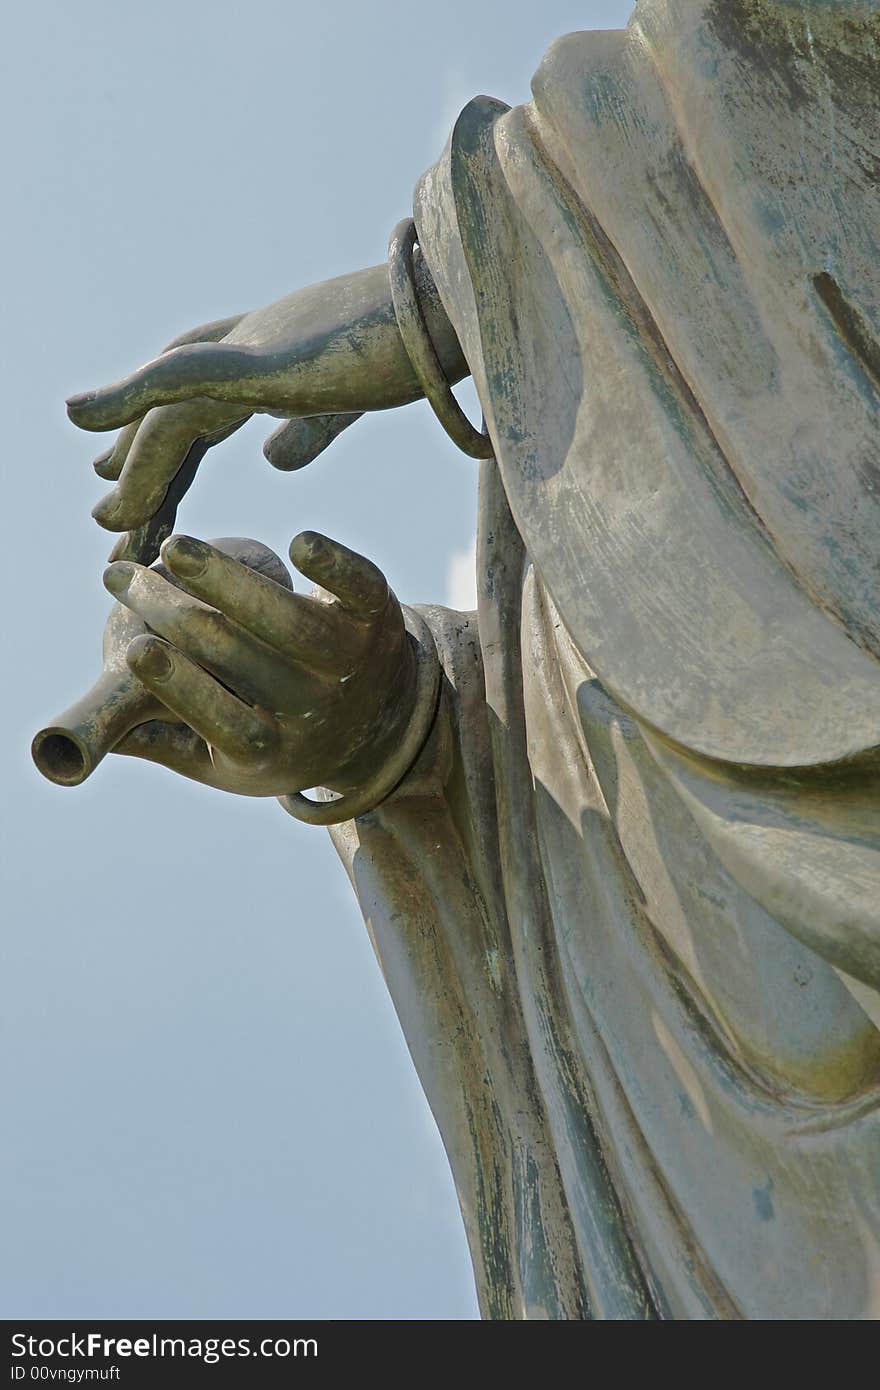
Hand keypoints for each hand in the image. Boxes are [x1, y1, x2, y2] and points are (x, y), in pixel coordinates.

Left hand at [67, 259, 466, 539]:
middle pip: (178, 406)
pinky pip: (178, 380)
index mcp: (282, 354)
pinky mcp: (265, 355)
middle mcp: (256, 341)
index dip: (174, 445)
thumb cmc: (426, 348)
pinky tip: (80, 420)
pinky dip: (126, 400)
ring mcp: (256, 344)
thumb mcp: (355, 398)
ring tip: (108, 523)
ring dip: (134, 465)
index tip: (147, 486)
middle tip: (109, 508)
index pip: (209, 403)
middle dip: (143, 457)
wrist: (465, 312)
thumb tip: (270, 458)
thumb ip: (311, 425)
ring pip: (169, 409)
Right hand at [107, 531, 418, 798]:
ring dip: (230, 581)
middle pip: (242, 659)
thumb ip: (160, 741)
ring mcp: (352, 664)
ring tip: (176, 547)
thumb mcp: (223, 760)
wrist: (382, 724)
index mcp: (272, 753)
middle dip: (174, 613)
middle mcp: (316, 711)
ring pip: (292, 621)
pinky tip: (300, 542)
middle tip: (123, 578)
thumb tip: (68, 740)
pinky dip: (335, 567)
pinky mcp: (377, 618)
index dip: (184, 688)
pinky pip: (360, 588)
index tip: (136, 649)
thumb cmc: (276, 737)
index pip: (225, 723)